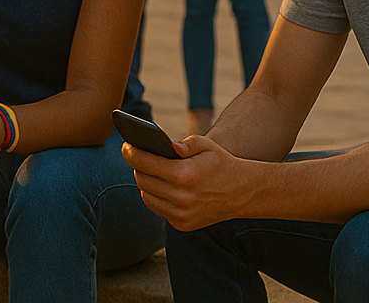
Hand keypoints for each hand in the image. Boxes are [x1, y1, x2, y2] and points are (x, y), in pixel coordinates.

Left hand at [122, 134, 251, 230]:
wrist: (243, 193)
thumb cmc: (220, 164)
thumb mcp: (205, 145)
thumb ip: (182, 143)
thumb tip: (162, 145)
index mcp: (184, 175)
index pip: (145, 163)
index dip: (131, 153)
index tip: (125, 146)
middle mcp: (181, 198)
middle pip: (142, 179)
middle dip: (136, 166)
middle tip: (135, 156)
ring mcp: (181, 214)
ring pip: (146, 196)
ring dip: (144, 182)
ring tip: (146, 170)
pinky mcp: (182, 225)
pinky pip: (158, 208)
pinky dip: (155, 197)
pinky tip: (159, 186)